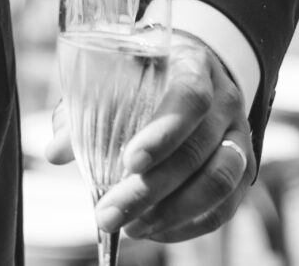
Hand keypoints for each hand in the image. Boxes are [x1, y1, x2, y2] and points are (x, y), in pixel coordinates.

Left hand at [49, 33, 252, 243]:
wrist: (195, 71)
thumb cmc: (145, 76)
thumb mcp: (115, 76)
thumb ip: (84, 111)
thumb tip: (54, 153)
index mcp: (193, 68)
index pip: (190, 98)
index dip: (163, 132)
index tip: (129, 161)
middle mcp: (225, 103)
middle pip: (198, 150)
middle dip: (151, 189)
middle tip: (109, 213)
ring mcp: (240, 138)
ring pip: (219, 183)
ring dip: (172, 213)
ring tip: (131, 228)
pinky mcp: (244, 172)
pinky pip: (225, 207)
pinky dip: (189, 225)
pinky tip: (154, 231)